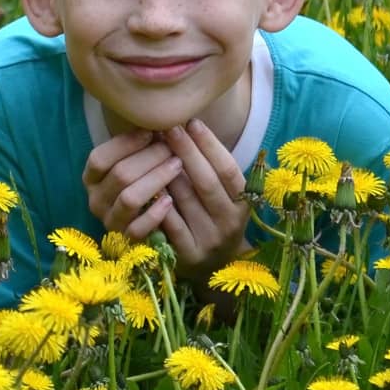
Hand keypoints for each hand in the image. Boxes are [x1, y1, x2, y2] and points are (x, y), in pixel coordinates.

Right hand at [83, 129, 183, 240]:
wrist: (148, 220)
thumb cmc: (142, 179)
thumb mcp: (134, 161)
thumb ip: (138, 145)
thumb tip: (158, 124)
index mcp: (92, 178)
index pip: (99, 158)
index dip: (125, 143)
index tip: (151, 132)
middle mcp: (96, 200)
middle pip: (120, 175)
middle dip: (150, 157)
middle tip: (173, 147)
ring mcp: (110, 222)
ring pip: (130, 199)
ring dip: (156, 179)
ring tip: (177, 165)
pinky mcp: (126, 241)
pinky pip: (139, 229)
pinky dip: (155, 214)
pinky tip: (171, 200)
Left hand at [156, 120, 250, 280]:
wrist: (213, 267)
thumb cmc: (214, 218)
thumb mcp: (224, 196)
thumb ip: (212, 168)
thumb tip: (189, 125)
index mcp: (243, 203)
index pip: (228, 169)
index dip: (210, 145)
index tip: (192, 122)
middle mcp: (230, 223)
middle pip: (206, 182)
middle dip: (186, 151)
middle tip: (169, 127)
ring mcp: (208, 240)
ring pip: (184, 199)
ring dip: (166, 171)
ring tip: (153, 147)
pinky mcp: (187, 254)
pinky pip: (168, 221)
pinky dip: (157, 200)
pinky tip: (145, 181)